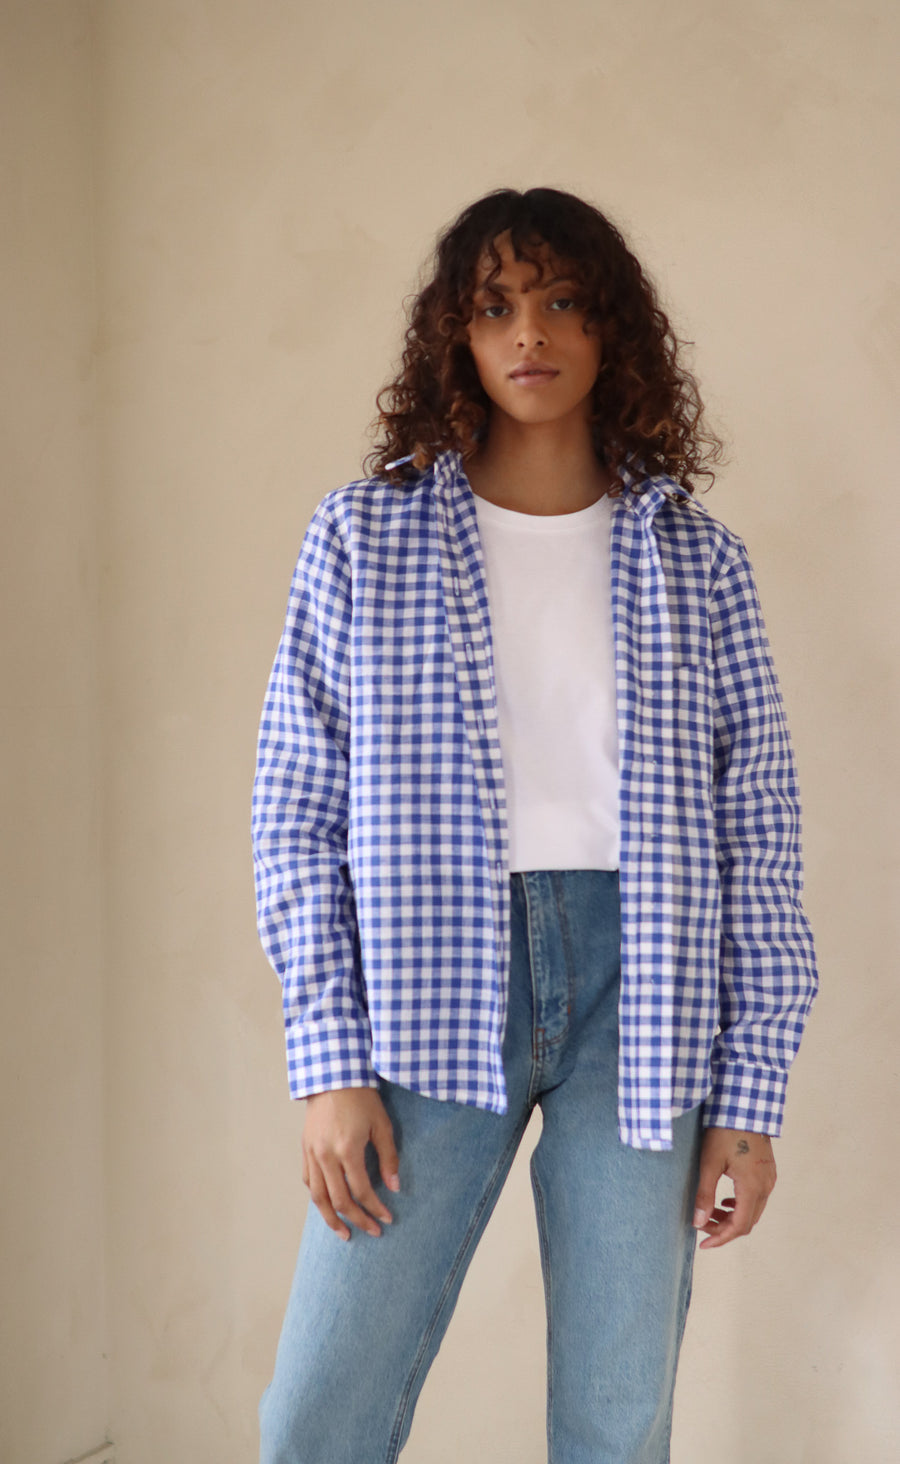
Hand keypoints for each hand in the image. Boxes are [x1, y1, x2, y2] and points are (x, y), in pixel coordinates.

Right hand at [301, 1088, 399, 1240]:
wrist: (333, 1076)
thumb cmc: (361, 1098)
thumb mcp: (382, 1125)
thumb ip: (388, 1158)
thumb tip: (394, 1187)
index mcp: (347, 1150)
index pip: (361, 1191)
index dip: (375, 1208)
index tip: (388, 1218)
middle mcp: (326, 1156)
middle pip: (339, 1200)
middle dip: (357, 1220)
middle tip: (373, 1232)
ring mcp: (313, 1153)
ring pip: (318, 1197)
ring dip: (331, 1219)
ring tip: (344, 1234)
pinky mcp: (305, 1149)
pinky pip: (308, 1181)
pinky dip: (318, 1198)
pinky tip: (327, 1206)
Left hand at [693, 1127, 776, 1249]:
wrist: (744, 1107)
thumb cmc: (724, 1131)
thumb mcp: (709, 1163)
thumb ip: (704, 1194)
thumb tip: (698, 1222)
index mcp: (752, 1187)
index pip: (739, 1226)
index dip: (721, 1238)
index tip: (703, 1244)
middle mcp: (765, 1186)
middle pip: (747, 1221)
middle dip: (724, 1229)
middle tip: (702, 1226)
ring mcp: (769, 1179)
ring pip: (752, 1211)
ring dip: (731, 1217)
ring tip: (709, 1214)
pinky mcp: (768, 1171)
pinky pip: (757, 1198)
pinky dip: (740, 1205)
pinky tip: (724, 1201)